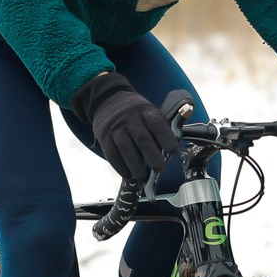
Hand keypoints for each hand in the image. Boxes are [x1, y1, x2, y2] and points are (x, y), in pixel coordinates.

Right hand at [72, 72, 175, 186]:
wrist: (108, 99)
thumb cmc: (136, 113)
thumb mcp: (150, 111)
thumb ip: (161, 128)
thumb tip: (170, 152)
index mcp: (146, 111)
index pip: (157, 124)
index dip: (165, 137)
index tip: (172, 150)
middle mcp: (130, 118)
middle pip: (142, 138)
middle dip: (152, 156)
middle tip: (159, 169)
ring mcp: (115, 127)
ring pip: (126, 148)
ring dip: (135, 165)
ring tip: (143, 177)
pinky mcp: (104, 136)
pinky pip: (112, 153)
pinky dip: (120, 166)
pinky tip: (128, 174)